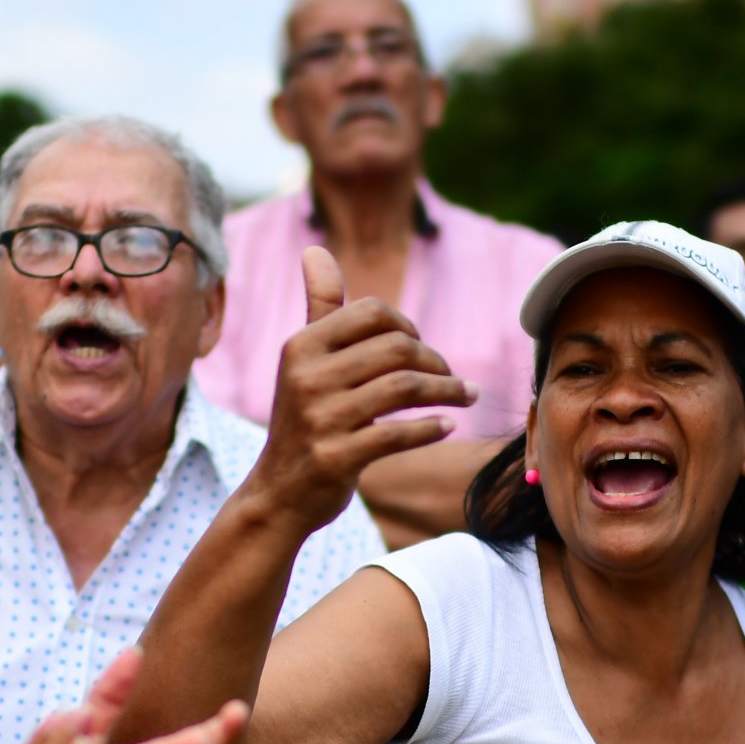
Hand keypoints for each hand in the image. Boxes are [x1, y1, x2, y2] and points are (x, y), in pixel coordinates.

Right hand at [247, 247, 473, 534]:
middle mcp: (306, 376)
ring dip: (447, 392)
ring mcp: (319, 418)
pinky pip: (398, 434)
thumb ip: (318, 307)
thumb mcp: (304, 361)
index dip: (409, 327)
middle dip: (436, 362)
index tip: (422, 349)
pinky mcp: (335, 458)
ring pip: (404, 388)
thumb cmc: (304, 420)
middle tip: (454, 379)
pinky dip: (431, 428)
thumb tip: (315, 250)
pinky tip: (447, 426)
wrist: (279, 494)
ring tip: (465, 396)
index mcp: (301, 345)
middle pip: (396, 349)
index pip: (373, 313)